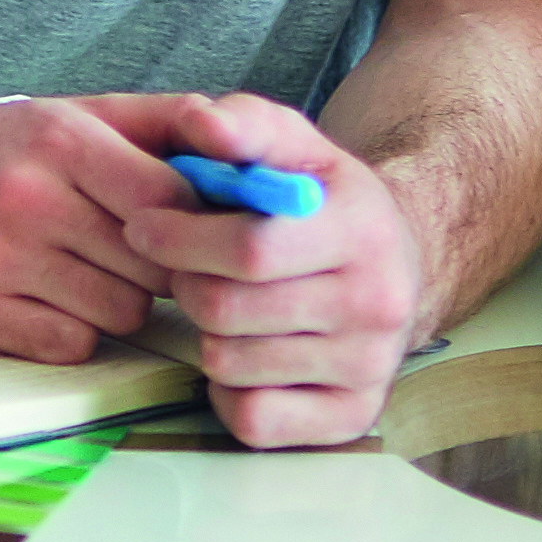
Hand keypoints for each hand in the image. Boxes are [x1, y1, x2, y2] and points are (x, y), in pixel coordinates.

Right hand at [0, 94, 184, 363]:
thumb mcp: (69, 112)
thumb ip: (157, 121)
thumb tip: (240, 143)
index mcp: (60, 140)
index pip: (171, 200)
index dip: (188, 224)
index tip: (181, 231)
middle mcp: (27, 198)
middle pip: (152, 268)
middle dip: (152, 270)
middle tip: (124, 256)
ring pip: (118, 313)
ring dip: (113, 303)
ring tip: (80, 274)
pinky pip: (68, 346)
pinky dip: (70, 333)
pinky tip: (45, 302)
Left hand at [86, 87, 429, 447]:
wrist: (398, 265)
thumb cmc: (325, 202)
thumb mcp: (296, 146)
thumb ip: (245, 124)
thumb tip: (199, 123)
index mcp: (363, 230)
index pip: (251, 248)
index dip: (180, 238)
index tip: (144, 226)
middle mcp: (379, 304)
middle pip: (229, 310)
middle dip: (185, 284)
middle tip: (181, 268)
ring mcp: (370, 368)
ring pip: (229, 364)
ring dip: (203, 334)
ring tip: (219, 304)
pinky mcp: (354, 416)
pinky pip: (252, 418)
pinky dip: (227, 389)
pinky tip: (242, 353)